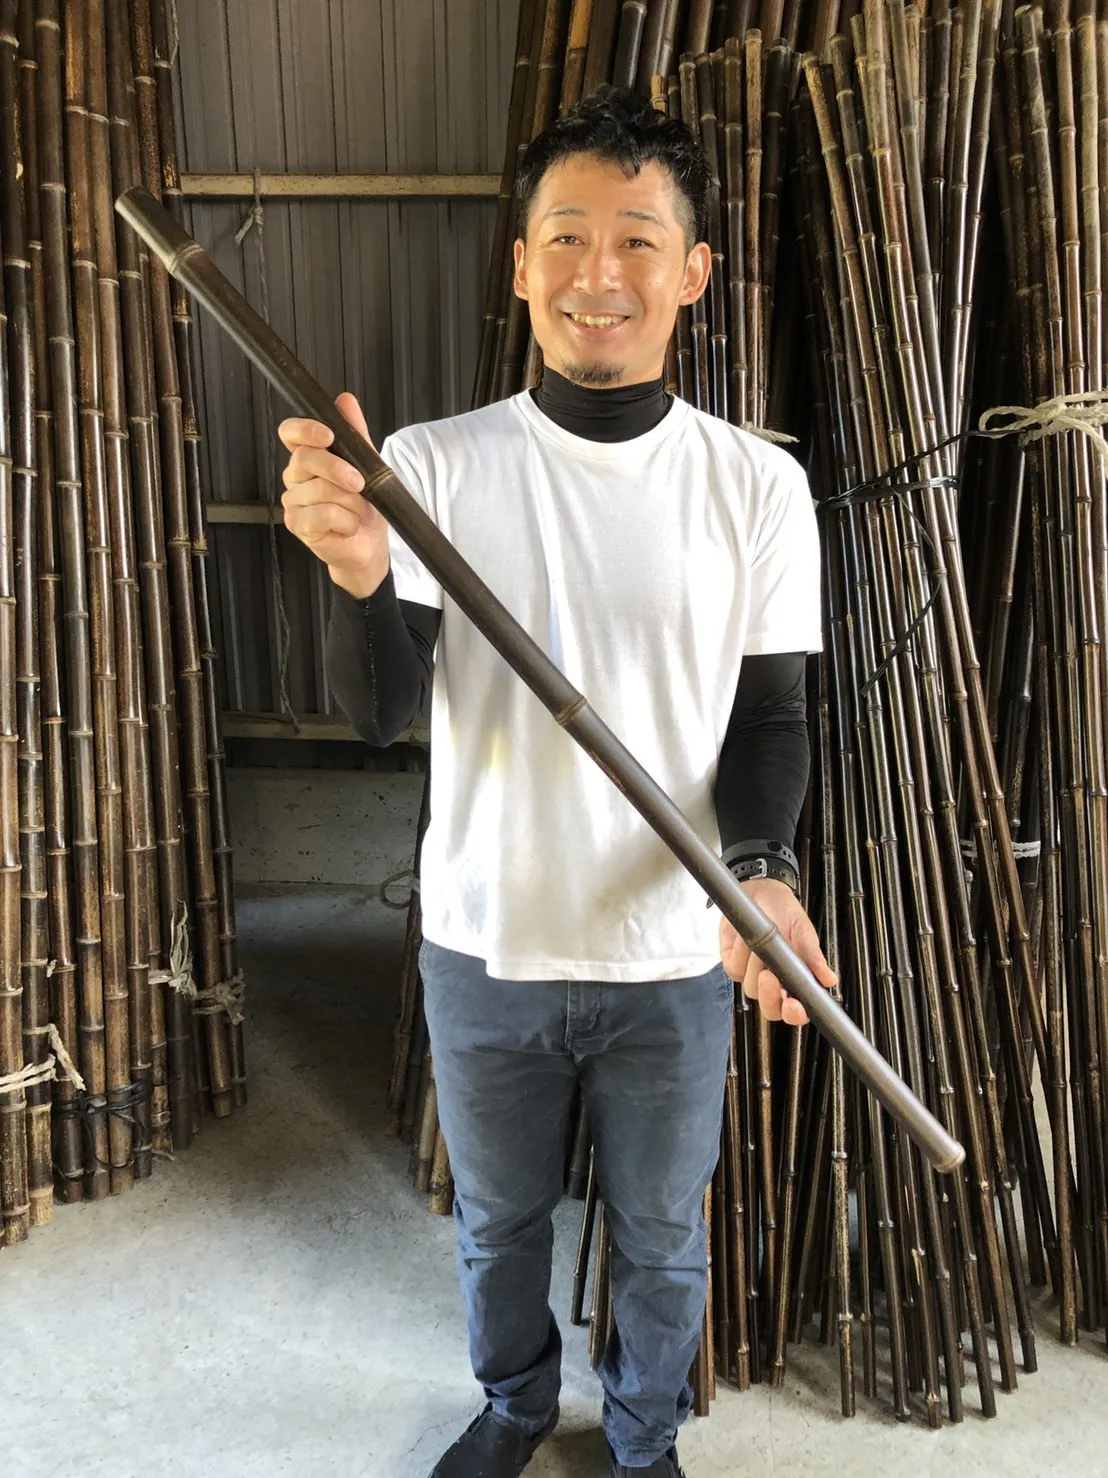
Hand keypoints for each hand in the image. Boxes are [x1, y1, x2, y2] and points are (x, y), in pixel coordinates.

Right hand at [279, 392, 389, 598]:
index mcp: (308, 457)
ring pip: (321, 490)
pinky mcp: (298, 525)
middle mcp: (295, 477)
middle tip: (360, 483)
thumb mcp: (367, 465)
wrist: (369, 544)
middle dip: (339, 469)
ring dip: (351, 503)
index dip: (305, 430)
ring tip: (357, 512)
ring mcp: (293, 501)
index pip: (290, 432)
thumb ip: (355, 434)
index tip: (328, 436)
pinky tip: (348, 526)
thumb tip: (345, 400)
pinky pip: (323, 514)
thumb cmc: (365, 506)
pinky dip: (346, 521)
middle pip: (306, 458)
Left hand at [719, 878, 837, 1026]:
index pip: (794, 1010)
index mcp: (794, 979)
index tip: (795, 1006)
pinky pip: (734, 969)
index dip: (794, 1014)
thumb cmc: (784, 912)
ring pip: (750, 988)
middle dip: (770, 995)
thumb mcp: (803, 932)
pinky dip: (740, 953)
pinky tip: (747, 939)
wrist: (761, 892)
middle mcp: (773, 982)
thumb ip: (813, 957)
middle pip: (770, 1008)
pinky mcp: (733, 963)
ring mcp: (751, 975)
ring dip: (755, 965)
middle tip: (770, 976)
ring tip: (761, 942)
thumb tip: (829, 979)